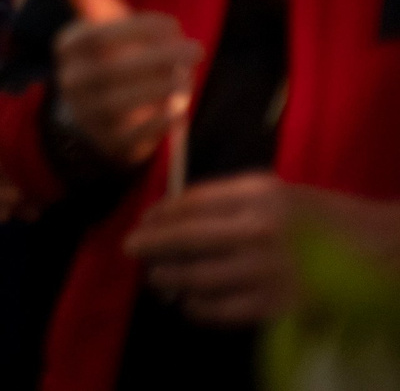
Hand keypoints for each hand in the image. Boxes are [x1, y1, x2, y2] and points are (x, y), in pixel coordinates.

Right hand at [53, 0, 199, 168]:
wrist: (99, 117)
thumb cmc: (109, 57)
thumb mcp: (98, 22)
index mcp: (68, 47)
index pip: (98, 34)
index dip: (138, 28)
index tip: (173, 24)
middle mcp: (71, 81)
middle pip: (111, 70)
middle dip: (157, 57)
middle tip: (196, 48)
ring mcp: (89, 115)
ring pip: (121, 103)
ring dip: (159, 89)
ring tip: (186, 78)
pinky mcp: (111, 142)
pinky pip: (133, 135)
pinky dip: (158, 123)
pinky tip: (178, 111)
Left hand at [126, 174, 298, 327]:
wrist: (368, 249)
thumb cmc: (312, 215)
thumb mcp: (269, 190)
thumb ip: (221, 197)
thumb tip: (167, 212)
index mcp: (255, 195)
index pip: (190, 204)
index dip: (160, 213)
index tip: (144, 220)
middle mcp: (258, 231)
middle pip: (186, 238)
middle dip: (151, 244)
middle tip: (130, 248)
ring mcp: (267, 270)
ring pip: (199, 277)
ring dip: (169, 278)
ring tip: (156, 277)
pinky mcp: (277, 304)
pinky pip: (223, 309)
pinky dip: (199, 308)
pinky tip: (188, 303)